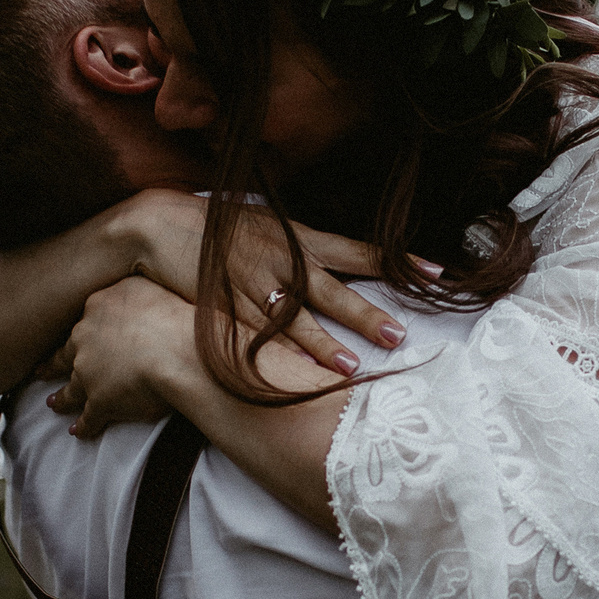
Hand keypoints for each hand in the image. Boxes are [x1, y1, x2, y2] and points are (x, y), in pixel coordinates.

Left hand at [47, 276, 193, 437]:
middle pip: (66, 354)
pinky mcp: (100, 402)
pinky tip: (78, 432)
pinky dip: (83, 426)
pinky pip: (89, 417)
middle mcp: (86, 340)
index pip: (85, 320)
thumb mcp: (148, 284)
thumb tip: (125, 288)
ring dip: (62, 398)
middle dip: (53, 364)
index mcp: (97, 309)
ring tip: (53, 404)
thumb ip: (129, 286)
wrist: (180, 351)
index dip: (81, 330)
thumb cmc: (173, 315)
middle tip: (40, 371)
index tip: (74, 337)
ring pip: (71, 388)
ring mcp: (89, 373)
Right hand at [106, 190, 420, 377]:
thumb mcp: (271, 226)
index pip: (359, 250)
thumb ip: (307, 247)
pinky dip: (278, 356)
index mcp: (299, 237)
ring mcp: (253, 284)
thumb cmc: (224, 228)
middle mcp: (282, 259)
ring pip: (294, 320)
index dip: (398, 263)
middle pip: (331, 290)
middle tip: (397, 335)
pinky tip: (295, 375)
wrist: (161, 224)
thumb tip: (346, 266)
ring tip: (349, 369)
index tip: (437, 274)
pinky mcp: (227, 307)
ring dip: (323, 345)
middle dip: (364, 314)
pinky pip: (257, 337)